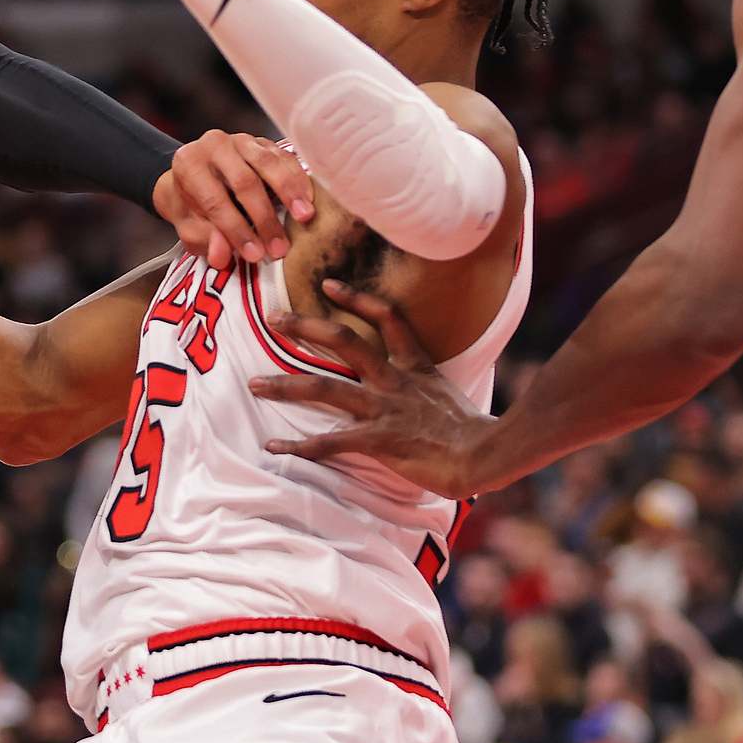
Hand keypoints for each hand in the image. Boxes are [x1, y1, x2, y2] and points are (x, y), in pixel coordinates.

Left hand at [155, 131, 315, 268]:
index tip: (256, 255)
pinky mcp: (263, 143)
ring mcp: (241, 140)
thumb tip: (221, 257)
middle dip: (264, 218)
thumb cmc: (194, 207)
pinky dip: (298, 178)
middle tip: (280, 248)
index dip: (236, 230)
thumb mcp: (192, 228)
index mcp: (188, 164)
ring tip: (304, 218)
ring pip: (268, 163)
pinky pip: (284, 157)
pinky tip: (308, 200)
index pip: (214, 199)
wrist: (196, 181)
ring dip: (289, 193)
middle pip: (244, 181)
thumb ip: (207, 239)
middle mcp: (213, 145)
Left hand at [246, 280, 493, 499]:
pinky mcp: (379, 440)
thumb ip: (423, 388)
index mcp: (414, 367)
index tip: (328, 284)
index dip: (357, 298)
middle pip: (344, 342)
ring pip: (324, 387)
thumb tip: (411, 392)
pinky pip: (330, 441)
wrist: (487, 458)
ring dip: (285, 385)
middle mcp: (394, 380)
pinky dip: (299, 447)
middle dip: (305, 327)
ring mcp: (385, 408)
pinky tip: (274, 448)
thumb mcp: (447, 397)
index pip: (387, 318)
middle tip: (273, 319)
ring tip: (254, 384)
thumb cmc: (472, 434)